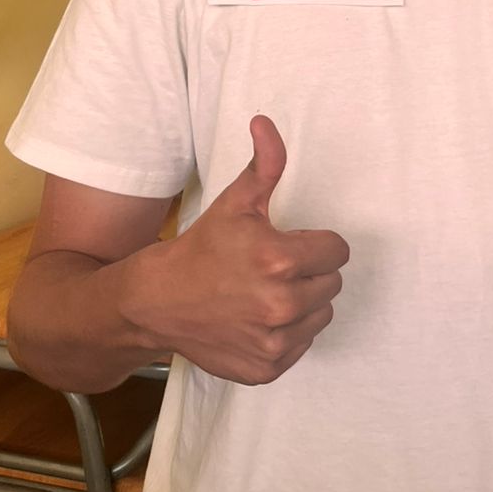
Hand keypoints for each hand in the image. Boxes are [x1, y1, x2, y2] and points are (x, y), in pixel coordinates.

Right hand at [138, 115, 349, 383]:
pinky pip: (302, 345)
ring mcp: (275, 342)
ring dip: (302, 303)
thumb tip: (265, 123)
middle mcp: (282, 305)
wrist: (155, 303)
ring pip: (321, 314)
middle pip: (332, 283)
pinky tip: (256, 319)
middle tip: (271, 269)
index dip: (313, 244)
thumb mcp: (234, 203)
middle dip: (309, 272)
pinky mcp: (267, 368)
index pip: (337, 250)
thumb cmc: (200, 250)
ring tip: (264, 293)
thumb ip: (264, 164)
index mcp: (280, 261)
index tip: (286, 245)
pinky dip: (287, 333)